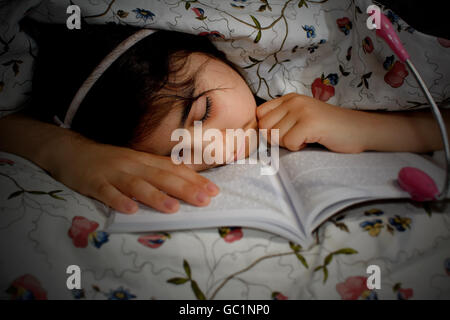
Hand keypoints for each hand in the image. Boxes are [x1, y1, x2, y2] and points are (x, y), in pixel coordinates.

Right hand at [49, 137, 219, 213]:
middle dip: (184, 189)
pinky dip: (118, 200)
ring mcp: (113, 173)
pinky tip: (130, 209)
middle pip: (161, 177)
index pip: (174, 169)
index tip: (214, 191)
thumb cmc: (110, 161)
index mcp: (145, 160)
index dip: (195, 179)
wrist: (72, 151)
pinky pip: (107, 192)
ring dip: (155, 197)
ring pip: (137, 185)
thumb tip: (185, 184)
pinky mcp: (94, 183)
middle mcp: (133, 165)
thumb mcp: (136, 162)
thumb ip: (157, 172)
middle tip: (204, 200)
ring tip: (173, 208)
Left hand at [257, 93, 368, 152]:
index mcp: (289, 98)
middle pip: (264, 127)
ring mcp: (302, 110)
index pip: (260, 114)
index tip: (284, 134)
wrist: (360, 130)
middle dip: (277, 139)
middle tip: (297, 137)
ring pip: (275, 136)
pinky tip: (312, 140)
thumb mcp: (301, 118)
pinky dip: (299, 148)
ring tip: (307, 137)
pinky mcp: (310, 123)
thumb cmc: (328, 129)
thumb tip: (255, 134)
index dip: (267, 129)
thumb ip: (281, 120)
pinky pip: (289, 143)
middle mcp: (294, 101)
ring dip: (289, 144)